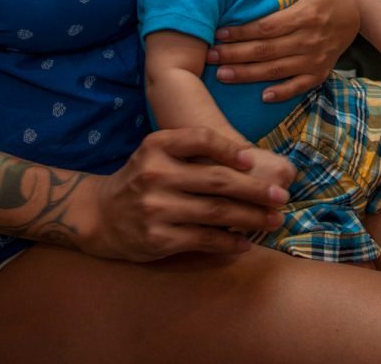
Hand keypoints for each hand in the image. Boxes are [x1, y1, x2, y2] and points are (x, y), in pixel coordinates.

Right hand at [78, 127, 294, 261]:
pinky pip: (203, 239)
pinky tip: (246, 242)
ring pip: (216, 212)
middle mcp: (156, 174)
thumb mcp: (157, 151)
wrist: (100, 214)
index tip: (253, 161)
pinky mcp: (158, 238)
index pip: (201, 139)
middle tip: (280, 196)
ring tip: (273, 219)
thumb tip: (249, 159)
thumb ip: (191, 149)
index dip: (230, 149)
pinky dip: (229, 241)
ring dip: (250, 217)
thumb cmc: (141, 178)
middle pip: (217, 180)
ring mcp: (156, 208)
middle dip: (254, 189)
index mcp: (157, 146)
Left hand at [206, 0, 358, 101]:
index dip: (242, 32)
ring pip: (275, 70)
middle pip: (266, 51)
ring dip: (247, 74)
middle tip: (209, 56)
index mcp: (306, 15)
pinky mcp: (319, 73)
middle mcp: (309, 40)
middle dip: (235, 55)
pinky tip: (262, 96)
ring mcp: (314, 60)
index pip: (267, 27)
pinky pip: (298, 87)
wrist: (354, 16)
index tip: (219, 33)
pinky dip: (281, 93)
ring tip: (222, 75)